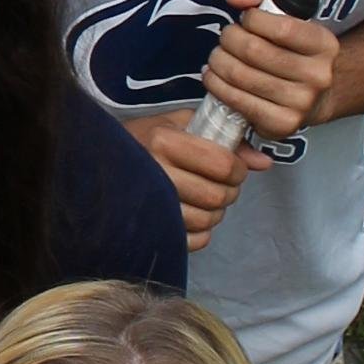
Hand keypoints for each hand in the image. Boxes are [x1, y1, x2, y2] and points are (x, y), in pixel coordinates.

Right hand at [123, 110, 269, 250]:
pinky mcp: (148, 226)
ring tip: (206, 199)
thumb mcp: (182, 123)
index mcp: (163, 141)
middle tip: (221, 184)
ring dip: (216, 212)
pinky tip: (192, 215)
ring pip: (206, 220)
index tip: (232, 168)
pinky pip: (192, 240)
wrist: (99, 158)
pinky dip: (201, 232)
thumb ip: (226, 138)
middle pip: (217, 195)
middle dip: (229, 192)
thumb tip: (264, 162)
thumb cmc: (146, 138)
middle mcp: (155, 171)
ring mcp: (149, 203)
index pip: (223, 165)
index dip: (237, 169)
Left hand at [201, 0, 339, 143]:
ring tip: (218, 57)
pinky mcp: (282, 124)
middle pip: (253, 51)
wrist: (315, 95)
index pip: (280, 27)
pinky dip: (216, 85)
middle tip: (226, 39)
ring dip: (217, 62)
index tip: (246, 20)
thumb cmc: (292, 48)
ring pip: (240, 75)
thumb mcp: (285, 13)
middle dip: (228, 39)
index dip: (251, 19)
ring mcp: (301, 103)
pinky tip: (215, 76)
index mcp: (324, 44)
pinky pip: (236, 101)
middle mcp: (317, 76)